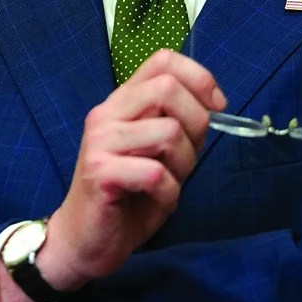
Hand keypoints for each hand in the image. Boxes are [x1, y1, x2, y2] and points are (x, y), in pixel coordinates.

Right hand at [37, 50, 225, 293]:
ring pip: (169, 132)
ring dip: (184, 164)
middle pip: (168, 88)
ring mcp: (100, 141)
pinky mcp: (100, 172)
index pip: (163, 60)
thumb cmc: (126, 197)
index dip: (198, 77)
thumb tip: (213, 103)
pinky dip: (170, 191)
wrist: (84, 241)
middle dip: (196, 122)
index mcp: (122, 102)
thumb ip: (176, 124)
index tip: (217, 105)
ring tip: (169, 182)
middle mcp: (107, 113)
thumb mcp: (157, 153)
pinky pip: (156, 172)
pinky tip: (158, 200)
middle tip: (189, 155)